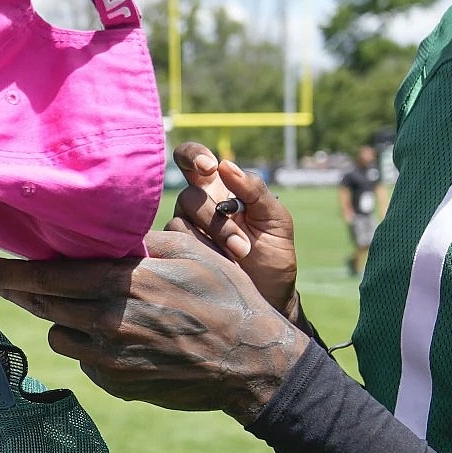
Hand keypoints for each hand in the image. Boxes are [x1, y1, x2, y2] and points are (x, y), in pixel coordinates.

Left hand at [0, 232, 308, 419]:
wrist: (252, 364)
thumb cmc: (226, 298)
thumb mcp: (188, 252)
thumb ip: (138, 243)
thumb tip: (101, 231)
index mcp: (122, 284)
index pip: (46, 275)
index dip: (4, 272)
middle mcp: (107, 322)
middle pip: (42, 304)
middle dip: (16, 290)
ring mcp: (110, 359)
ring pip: (58, 333)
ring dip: (60, 317)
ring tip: (85, 304)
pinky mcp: (117, 384)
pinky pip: (83, 359)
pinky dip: (87, 343)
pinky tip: (113, 333)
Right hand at [170, 142, 300, 317]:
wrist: (270, 297)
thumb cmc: (274, 254)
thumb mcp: (275, 218)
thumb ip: (254, 189)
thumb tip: (225, 165)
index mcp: (219, 189)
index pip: (192, 159)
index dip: (194, 155)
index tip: (210, 166)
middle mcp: (196, 208)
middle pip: (189, 196)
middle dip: (215, 216)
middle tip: (241, 239)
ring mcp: (184, 233)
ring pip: (181, 223)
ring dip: (214, 239)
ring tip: (240, 257)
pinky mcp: (176, 256)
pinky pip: (175, 246)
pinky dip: (201, 253)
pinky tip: (220, 264)